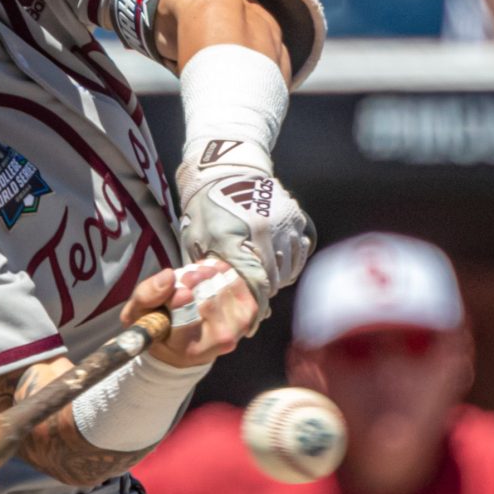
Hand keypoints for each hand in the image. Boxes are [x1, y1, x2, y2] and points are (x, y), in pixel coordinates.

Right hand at [123, 261, 258, 368]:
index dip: (182, 302)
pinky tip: (208, 276)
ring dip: (205, 274)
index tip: (180, 290)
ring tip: (194, 279)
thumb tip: (168, 276)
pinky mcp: (248, 313)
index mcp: (185, 348)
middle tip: (183, 279)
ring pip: (221, 285)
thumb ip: (147, 296)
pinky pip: (235, 280)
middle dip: (192, 280)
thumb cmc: (159, 327)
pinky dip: (221, 271)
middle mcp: (215, 342)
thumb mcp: (138, 315)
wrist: (187, 346)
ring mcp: (236, 328)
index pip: (187, 322)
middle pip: (207, 298)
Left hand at [173, 149, 314, 316]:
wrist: (227, 168)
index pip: (253, 284)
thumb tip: (206, 302)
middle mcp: (262, 231)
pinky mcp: (295, 216)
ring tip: (261, 277)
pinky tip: (275, 261)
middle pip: (273, 280)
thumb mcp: (195, 238)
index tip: (251, 325)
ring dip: (276, 279)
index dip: (255, 309)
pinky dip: (289, 262)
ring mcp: (282, 222)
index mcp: (234, 238)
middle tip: (251, 299)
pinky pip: (298, 251)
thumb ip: (201, 272)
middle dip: (262, 295)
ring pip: (288, 268)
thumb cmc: (205, 206)